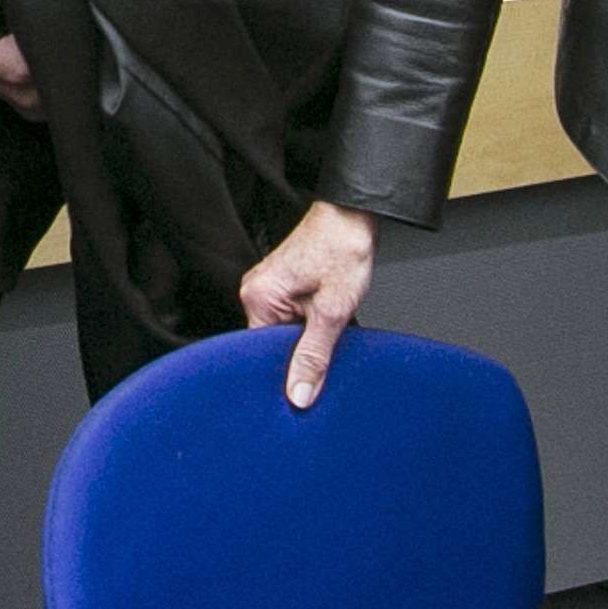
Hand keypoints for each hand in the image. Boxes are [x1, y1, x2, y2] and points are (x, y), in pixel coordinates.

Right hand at [241, 200, 377, 408]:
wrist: (353, 213)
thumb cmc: (343, 250)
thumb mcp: (333, 312)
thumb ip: (314, 357)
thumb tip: (299, 395)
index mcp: (258, 299)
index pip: (260, 355)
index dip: (285, 372)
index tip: (306, 383)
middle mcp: (255, 291)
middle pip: (272, 344)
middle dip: (300, 353)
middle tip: (327, 348)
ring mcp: (267, 287)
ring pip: (284, 332)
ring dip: (308, 337)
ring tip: (329, 323)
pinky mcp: (281, 284)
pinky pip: (289, 317)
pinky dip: (309, 323)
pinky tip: (326, 317)